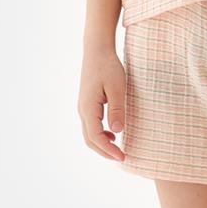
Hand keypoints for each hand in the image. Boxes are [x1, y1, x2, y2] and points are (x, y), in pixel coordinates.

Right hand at [78, 45, 126, 160]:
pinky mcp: (87, 103)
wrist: (97, 50)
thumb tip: (118, 131)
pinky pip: (91, 125)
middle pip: (90, 140)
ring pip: (89, 134)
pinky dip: (100, 135)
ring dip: (102, 144)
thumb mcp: (118, 88)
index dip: (109, 151)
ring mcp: (83, 107)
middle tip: (122, 157)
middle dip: (104, 152)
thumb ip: (117, 110)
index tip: (123, 157)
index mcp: (88, 108)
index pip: (96, 137)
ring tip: (118, 149)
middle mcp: (82, 110)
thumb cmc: (109, 67)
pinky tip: (113, 133)